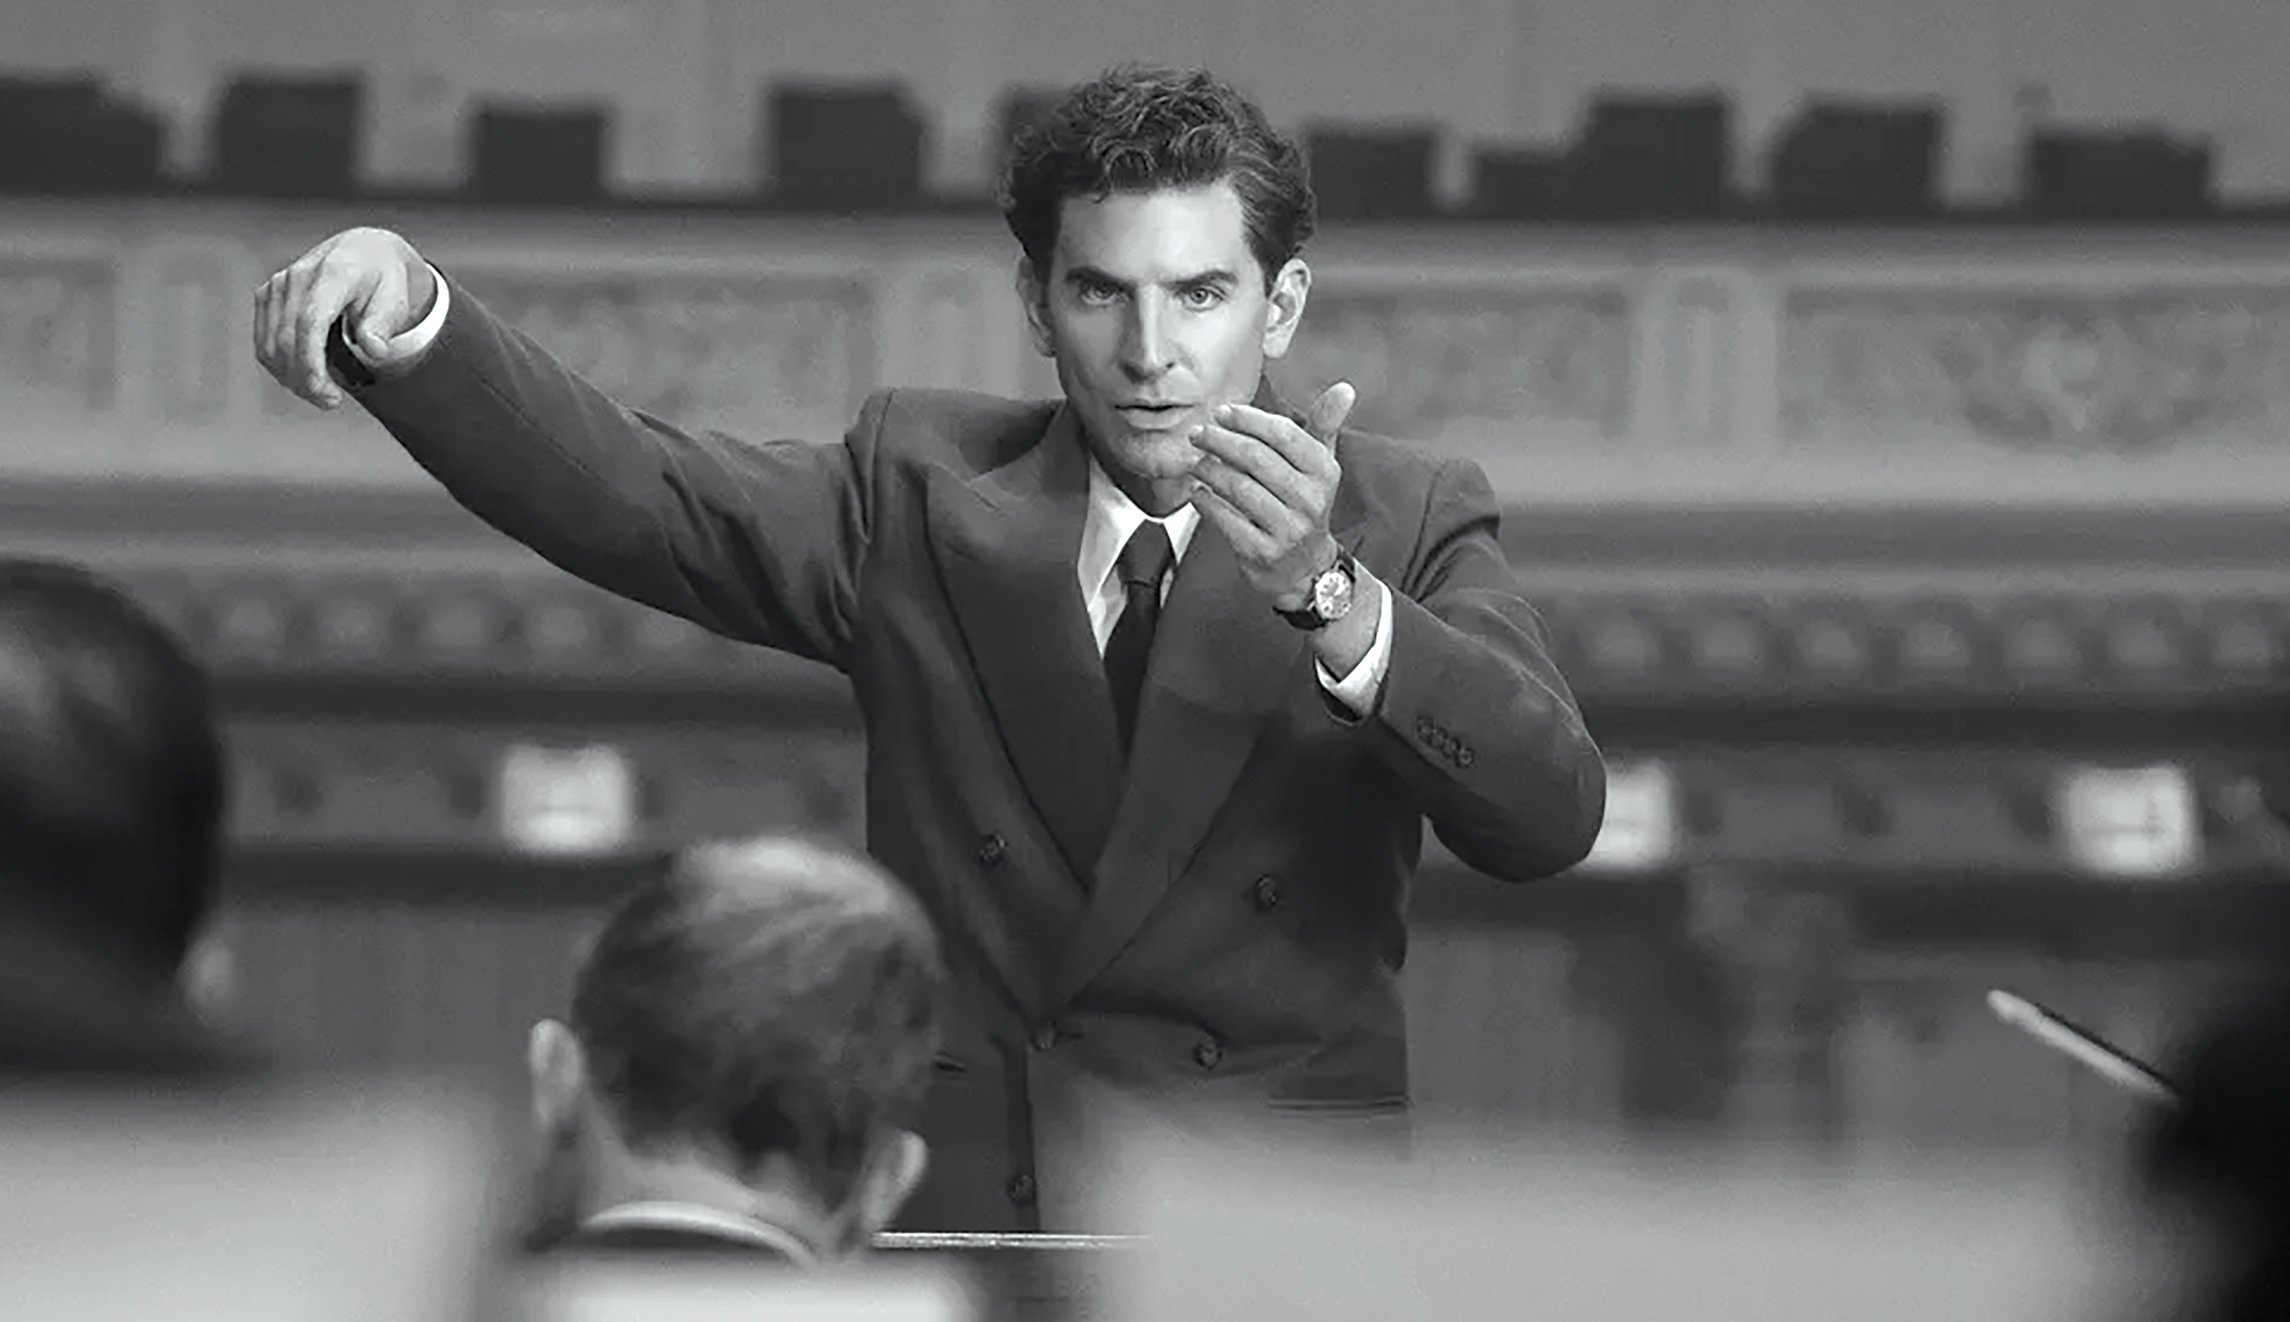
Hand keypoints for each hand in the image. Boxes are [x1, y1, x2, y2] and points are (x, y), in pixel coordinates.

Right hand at [252, 227, 437, 409]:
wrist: (363, 252)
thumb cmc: (382, 277)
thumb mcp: (397, 298)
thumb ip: (384, 324)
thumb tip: (373, 349)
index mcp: (334, 273)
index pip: (311, 322)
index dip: (312, 362)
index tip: (325, 392)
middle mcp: (299, 276)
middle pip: (288, 339)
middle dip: (306, 380)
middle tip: (331, 401)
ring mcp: (278, 285)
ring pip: (271, 345)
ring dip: (292, 378)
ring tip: (321, 393)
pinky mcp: (268, 295)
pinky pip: (264, 341)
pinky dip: (280, 366)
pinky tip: (303, 377)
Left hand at [1189, 383, 1356, 606]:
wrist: (1304, 568)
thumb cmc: (1305, 506)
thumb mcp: (1321, 467)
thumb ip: (1324, 425)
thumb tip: (1345, 389)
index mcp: (1323, 472)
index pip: (1283, 434)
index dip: (1248, 419)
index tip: (1223, 413)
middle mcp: (1309, 500)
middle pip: (1255, 458)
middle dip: (1220, 441)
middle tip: (1199, 434)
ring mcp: (1286, 528)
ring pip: (1238, 487)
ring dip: (1209, 469)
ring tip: (1197, 461)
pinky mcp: (1262, 551)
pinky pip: (1225, 519)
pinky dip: (1206, 502)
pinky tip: (1197, 492)